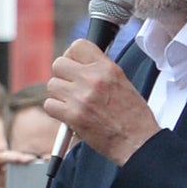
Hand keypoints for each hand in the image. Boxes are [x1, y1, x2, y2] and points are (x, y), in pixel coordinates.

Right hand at [0, 149, 40, 187]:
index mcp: (10, 178)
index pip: (21, 166)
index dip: (30, 162)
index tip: (42, 162)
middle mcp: (1, 173)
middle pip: (13, 160)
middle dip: (22, 158)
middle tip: (32, 160)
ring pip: (2, 158)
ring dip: (11, 156)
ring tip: (20, 159)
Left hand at [46, 41, 160, 166]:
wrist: (137, 141)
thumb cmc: (133, 116)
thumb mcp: (122, 82)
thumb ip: (101, 71)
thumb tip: (80, 64)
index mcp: (107, 68)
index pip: (78, 45)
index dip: (71, 55)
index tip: (73, 64)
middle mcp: (93, 79)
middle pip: (58, 64)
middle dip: (62, 75)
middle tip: (70, 86)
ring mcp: (81, 97)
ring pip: (52, 85)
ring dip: (59, 94)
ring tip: (73, 102)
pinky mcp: (72, 115)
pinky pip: (49, 105)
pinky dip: (56, 110)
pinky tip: (68, 114)